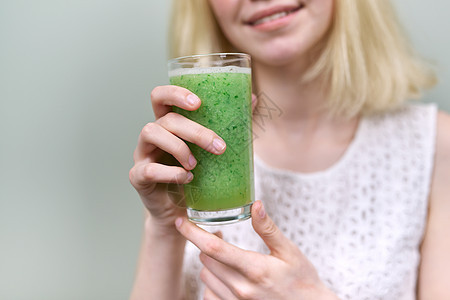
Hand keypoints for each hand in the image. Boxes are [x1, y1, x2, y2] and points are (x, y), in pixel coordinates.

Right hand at [129, 85, 227, 230]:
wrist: (179, 211)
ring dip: (179, 147)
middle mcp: (152, 135)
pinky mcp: (138, 176)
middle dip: (194, 130)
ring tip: (196, 164)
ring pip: (151, 133)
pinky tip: (186, 178)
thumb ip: (229, 125)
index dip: (175, 93)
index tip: (198, 103)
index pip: (161, 97)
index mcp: (168, 124)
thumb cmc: (196, 175)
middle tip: (218, 146)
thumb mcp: (211, 149)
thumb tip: (253, 99)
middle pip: (166, 118)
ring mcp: (142, 154)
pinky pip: (147, 168)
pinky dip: (169, 172)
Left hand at [175, 201, 338, 299]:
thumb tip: (255, 204)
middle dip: (207, 245)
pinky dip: (212, 283)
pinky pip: (209, 295)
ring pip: (205, 277)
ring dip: (210, 263)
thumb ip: (268, 229)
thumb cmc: (302, 280)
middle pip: (206, 260)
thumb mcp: (290, 251)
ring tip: (226, 257)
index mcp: (255, 269)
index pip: (214, 249)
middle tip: (219, 235)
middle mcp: (241, 289)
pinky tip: (226, 277)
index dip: (194, 234)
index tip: (181, 222)